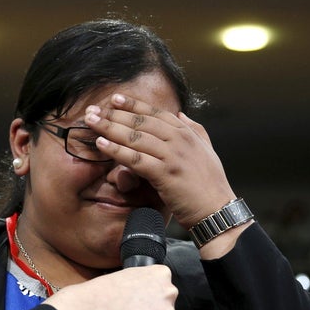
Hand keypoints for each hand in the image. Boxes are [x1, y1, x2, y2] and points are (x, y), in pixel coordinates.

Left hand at [84, 93, 235, 229]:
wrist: (218, 211)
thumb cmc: (210, 185)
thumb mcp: (206, 150)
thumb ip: (194, 129)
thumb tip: (181, 114)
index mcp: (186, 133)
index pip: (155, 113)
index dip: (133, 105)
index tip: (114, 98)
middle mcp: (179, 140)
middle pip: (140, 122)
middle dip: (114, 114)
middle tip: (92, 110)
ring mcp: (172, 156)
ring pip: (135, 137)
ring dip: (110, 128)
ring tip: (91, 122)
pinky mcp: (165, 174)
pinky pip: (136, 159)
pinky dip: (117, 151)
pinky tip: (101, 144)